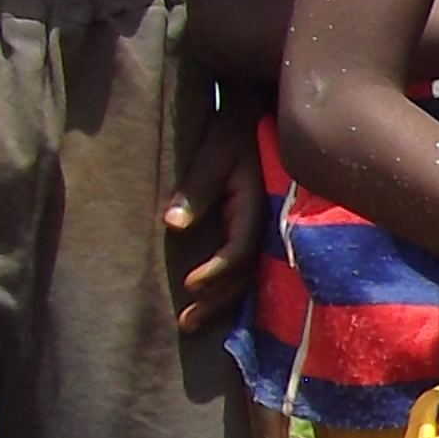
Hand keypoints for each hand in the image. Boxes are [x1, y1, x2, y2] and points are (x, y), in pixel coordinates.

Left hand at [164, 99, 263, 336]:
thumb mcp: (211, 155)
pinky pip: (247, 268)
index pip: (239, 250)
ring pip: (248, 277)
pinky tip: (211, 303)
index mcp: (256, 207)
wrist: (255, 115)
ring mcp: (264, 231)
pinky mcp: (257, 231)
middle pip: (245, 274)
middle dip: (215, 301)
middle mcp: (265, 225)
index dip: (215, 272)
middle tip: (185, 322)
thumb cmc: (229, 133)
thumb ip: (196, 190)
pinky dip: (228, 289)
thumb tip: (173, 223)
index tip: (189, 286)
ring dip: (221, 303)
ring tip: (191, 322)